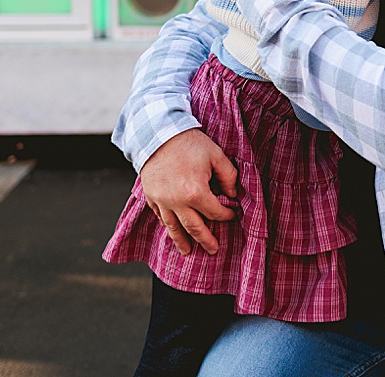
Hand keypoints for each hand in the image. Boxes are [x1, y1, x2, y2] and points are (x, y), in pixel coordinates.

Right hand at [137, 129, 238, 255]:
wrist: (158, 133)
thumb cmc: (189, 143)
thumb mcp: (216, 155)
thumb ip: (229, 176)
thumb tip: (233, 194)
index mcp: (196, 193)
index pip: (215, 212)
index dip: (226, 214)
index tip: (232, 214)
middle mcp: (177, 202)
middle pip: (195, 228)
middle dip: (206, 240)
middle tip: (213, 250)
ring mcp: (162, 201)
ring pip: (174, 227)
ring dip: (182, 241)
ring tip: (188, 252)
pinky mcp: (151, 197)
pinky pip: (160, 216)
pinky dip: (167, 225)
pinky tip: (173, 230)